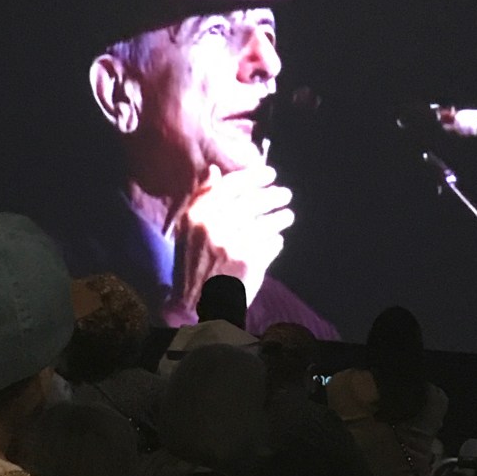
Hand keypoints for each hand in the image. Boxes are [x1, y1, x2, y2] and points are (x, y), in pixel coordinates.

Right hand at [162, 164, 293, 323]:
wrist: (195, 306)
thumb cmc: (193, 264)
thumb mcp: (189, 229)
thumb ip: (202, 198)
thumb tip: (214, 169)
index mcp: (197, 214)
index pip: (231, 185)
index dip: (253, 176)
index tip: (270, 173)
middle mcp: (214, 226)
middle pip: (253, 201)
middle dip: (274, 195)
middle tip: (285, 194)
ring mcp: (233, 243)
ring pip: (267, 222)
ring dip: (281, 217)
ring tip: (287, 216)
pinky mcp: (249, 261)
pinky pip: (271, 244)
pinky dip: (275, 242)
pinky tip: (276, 241)